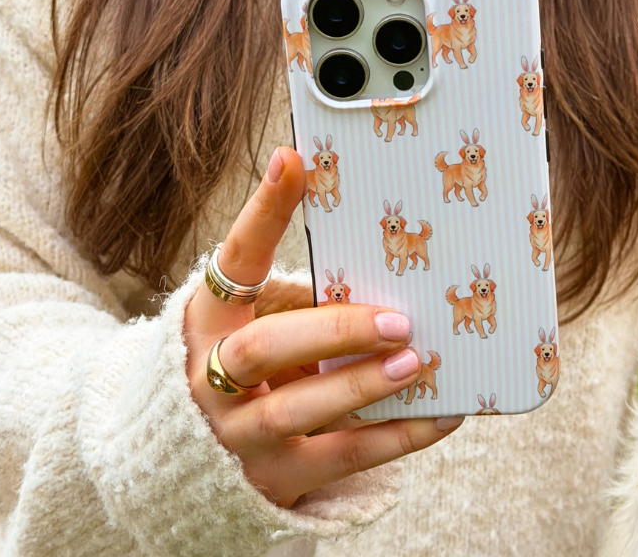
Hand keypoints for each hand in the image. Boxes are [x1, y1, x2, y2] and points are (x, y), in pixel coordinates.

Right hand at [183, 146, 462, 506]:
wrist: (194, 456)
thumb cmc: (251, 361)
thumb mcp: (258, 315)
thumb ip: (305, 285)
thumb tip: (380, 225)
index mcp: (210, 320)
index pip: (235, 258)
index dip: (263, 210)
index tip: (293, 159)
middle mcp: (213, 377)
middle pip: (264, 349)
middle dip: (333, 330)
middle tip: (397, 319)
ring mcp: (241, 434)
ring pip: (298, 411)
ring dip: (362, 385)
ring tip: (417, 362)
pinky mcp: (277, 478)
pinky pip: (341, 460)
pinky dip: (396, 436)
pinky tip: (443, 413)